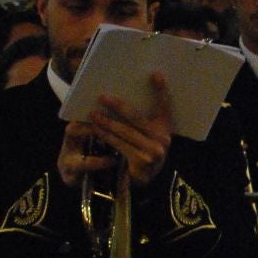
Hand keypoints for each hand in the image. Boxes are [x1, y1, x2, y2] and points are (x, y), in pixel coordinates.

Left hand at [57, 73, 173, 188]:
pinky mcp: (142, 162)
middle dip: (119, 106)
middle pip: (137, 118)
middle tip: (102, 97)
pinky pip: (119, 145)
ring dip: (106, 122)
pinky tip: (95, 130)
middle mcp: (163, 139)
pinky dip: (105, 136)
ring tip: (92, 114)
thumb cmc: (141, 152)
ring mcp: (153, 152)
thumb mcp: (146, 136)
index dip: (161, 91)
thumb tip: (115, 100)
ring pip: (125, 132)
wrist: (143, 183)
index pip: (164, 106)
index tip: (155, 74)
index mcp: (166, 129)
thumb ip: (139, 122)